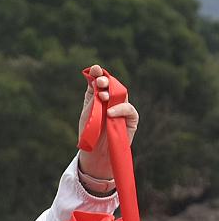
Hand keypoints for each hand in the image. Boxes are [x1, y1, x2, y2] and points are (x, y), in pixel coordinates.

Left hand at [77, 66, 139, 186]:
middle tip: (99, 82)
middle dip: (106, 81)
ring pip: (122, 95)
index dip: (99, 74)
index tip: (95, 68)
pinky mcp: (131, 119)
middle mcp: (112, 101)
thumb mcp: (87, 112)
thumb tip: (94, 79)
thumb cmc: (90, 132)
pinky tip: (110, 112)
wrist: (95, 151)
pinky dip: (120, 109)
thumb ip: (92, 96)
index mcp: (100, 97)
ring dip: (113, 93)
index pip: (101, 82)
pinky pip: (129, 110)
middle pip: (113, 86)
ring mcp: (122, 109)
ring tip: (102, 96)